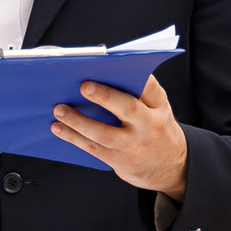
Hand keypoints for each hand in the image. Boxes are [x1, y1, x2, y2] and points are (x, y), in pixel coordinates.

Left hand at [50, 75, 187, 197]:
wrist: (172, 167)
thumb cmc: (156, 129)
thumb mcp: (158, 109)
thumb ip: (140, 93)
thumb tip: (105, 73)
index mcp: (159, 106)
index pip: (150, 87)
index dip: (135, 75)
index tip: (113, 64)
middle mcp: (150, 125)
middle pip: (127, 108)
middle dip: (104, 96)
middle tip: (84, 86)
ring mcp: (134, 145)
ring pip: (103, 132)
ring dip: (78, 120)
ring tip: (59, 109)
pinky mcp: (119, 160)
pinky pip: (93, 147)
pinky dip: (73, 137)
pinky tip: (59, 128)